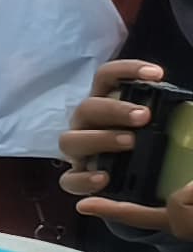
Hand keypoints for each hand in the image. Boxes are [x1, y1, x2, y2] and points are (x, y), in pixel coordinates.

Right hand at [63, 59, 191, 238]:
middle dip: (115, 109)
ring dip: (100, 138)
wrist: (129, 181)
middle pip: (87, 107)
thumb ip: (166, 113)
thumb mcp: (155, 125)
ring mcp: (77, 151)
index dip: (127, 70)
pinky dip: (85, 178)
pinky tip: (105, 178)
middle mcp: (85, 124)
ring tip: (130, 142)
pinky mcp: (74, 178)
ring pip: (70, 140)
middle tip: (145, 116)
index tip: (157, 74)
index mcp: (104, 104)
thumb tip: (190, 107)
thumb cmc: (143, 144)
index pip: (107, 77)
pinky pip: (69, 179)